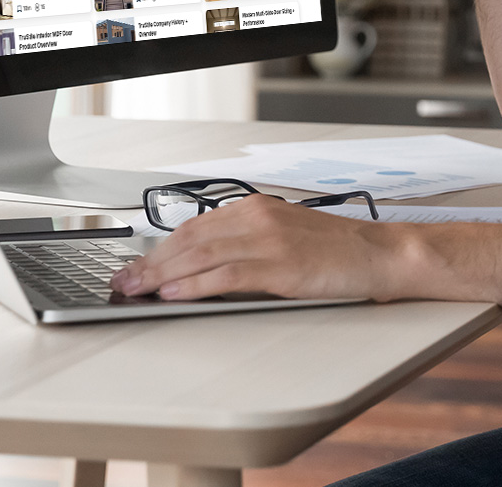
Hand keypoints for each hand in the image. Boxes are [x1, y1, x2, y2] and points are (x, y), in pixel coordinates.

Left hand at [111, 193, 402, 301]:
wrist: (377, 253)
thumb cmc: (335, 250)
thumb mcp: (285, 236)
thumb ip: (247, 243)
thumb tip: (204, 266)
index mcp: (256, 208)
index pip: (195, 226)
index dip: (160, 247)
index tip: (137, 264)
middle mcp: (258, 217)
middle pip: (190, 239)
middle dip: (151, 262)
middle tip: (123, 280)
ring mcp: (269, 240)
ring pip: (201, 255)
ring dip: (162, 275)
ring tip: (136, 289)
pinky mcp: (281, 265)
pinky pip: (227, 274)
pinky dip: (195, 284)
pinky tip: (174, 294)